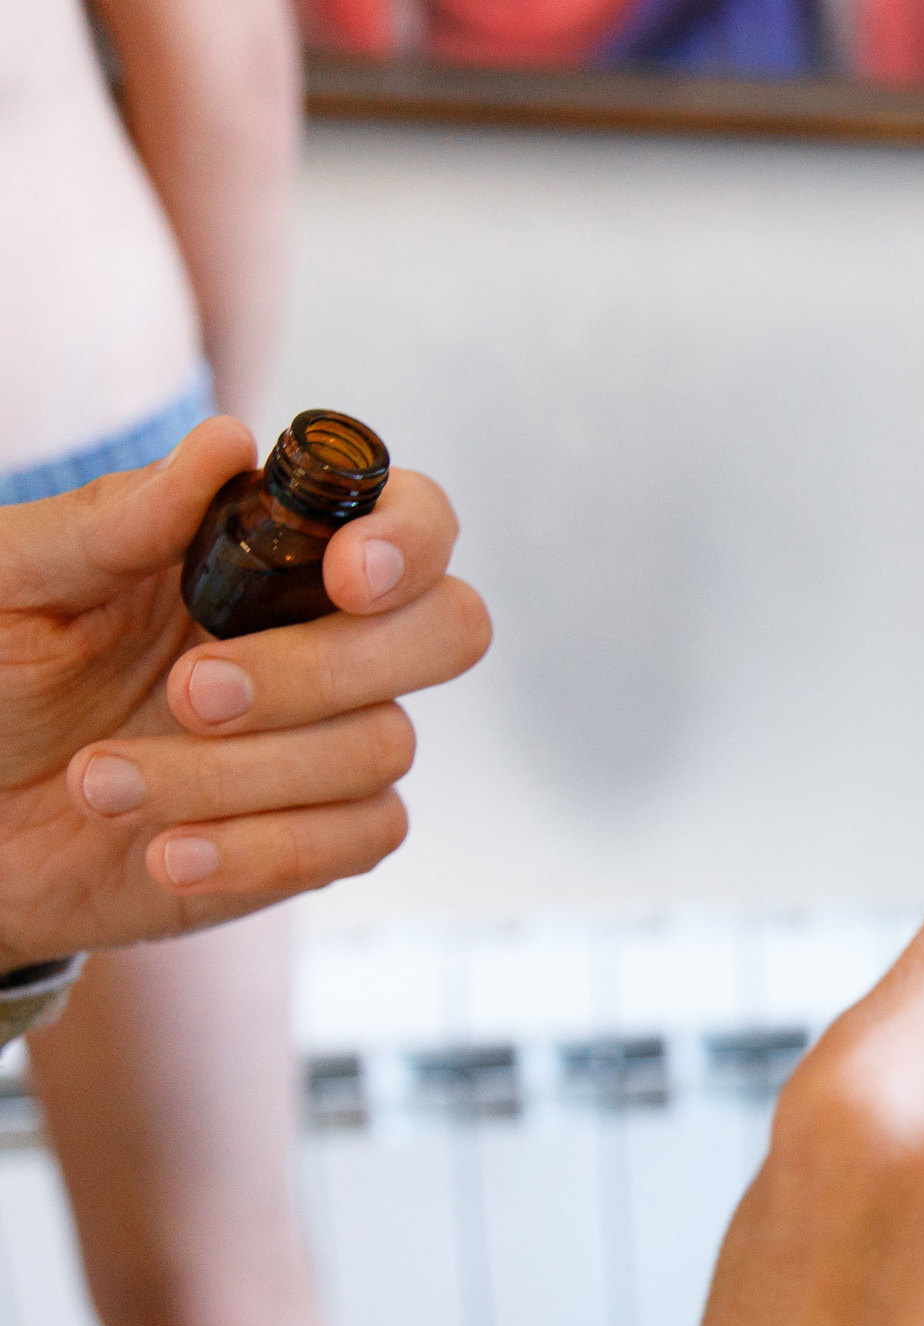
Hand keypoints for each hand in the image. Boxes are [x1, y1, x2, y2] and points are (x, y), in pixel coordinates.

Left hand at [0, 416, 489, 963]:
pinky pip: (359, 839)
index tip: (344, 576)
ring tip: (100, 784)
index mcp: (270, 556)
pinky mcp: (322, 836)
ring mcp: (333, 741)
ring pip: (380, 746)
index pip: (412, 519)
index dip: (411, 541)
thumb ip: (116, 518)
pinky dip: (259, 849)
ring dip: (233, 776)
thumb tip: (227, 442)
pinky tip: (164, 852)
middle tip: (190, 694)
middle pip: (448, 630)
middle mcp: (325, 639)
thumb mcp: (14, 583)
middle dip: (326, 669)